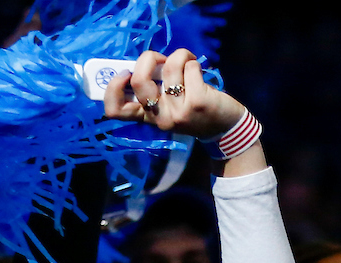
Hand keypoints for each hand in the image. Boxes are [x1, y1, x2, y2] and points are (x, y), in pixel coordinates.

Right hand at [104, 49, 245, 140]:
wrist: (227, 129)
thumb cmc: (194, 111)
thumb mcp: (168, 106)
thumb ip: (153, 91)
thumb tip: (142, 62)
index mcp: (149, 118)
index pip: (115, 111)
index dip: (113, 87)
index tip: (125, 74)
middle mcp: (161, 118)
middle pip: (138, 81)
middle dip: (148, 58)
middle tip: (162, 59)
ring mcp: (180, 111)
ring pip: (169, 67)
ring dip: (179, 56)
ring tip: (187, 61)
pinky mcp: (198, 102)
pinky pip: (189, 67)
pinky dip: (193, 61)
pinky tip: (199, 70)